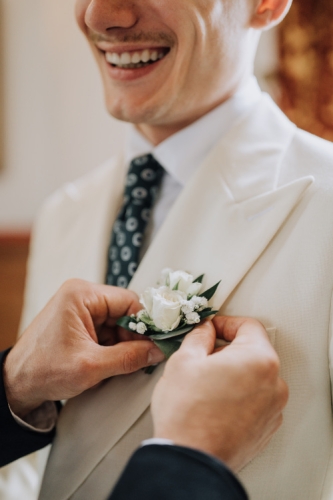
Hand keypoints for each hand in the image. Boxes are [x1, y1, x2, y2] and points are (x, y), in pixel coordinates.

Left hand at [3, 279, 163, 417]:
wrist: (15, 384)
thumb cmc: (43, 370)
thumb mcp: (92, 366)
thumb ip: (129, 357)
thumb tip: (156, 351)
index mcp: (81, 294)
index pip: (129, 301)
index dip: (145, 323)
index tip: (157, 342)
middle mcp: (81, 296)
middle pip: (124, 311)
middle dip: (133, 336)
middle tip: (141, 357)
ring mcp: (79, 309)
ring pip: (116, 322)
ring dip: (122, 343)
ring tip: (118, 364)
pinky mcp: (77, 322)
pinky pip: (105, 329)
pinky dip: (111, 346)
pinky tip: (108, 362)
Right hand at [151, 316, 287, 471]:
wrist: (191, 459)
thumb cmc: (188, 414)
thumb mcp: (184, 360)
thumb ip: (199, 336)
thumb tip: (205, 330)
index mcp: (258, 359)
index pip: (248, 325)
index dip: (225, 323)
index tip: (211, 328)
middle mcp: (274, 383)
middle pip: (253, 351)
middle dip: (228, 350)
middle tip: (203, 357)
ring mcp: (273, 408)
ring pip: (254, 376)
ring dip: (233, 374)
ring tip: (206, 384)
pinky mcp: (266, 427)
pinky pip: (255, 400)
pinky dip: (239, 396)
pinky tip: (214, 402)